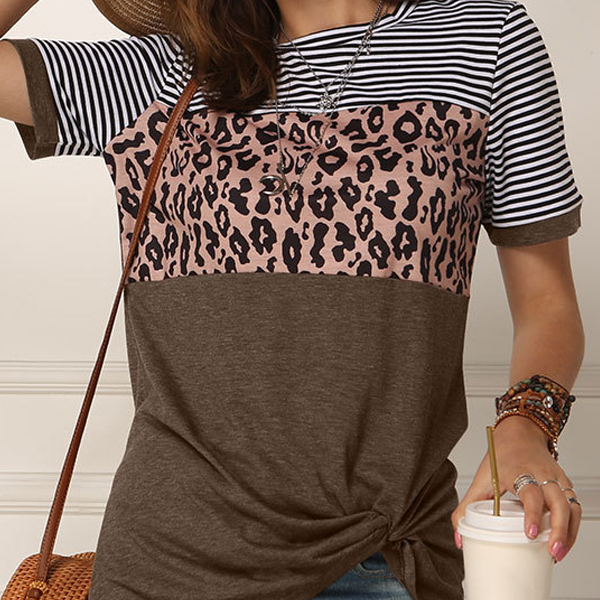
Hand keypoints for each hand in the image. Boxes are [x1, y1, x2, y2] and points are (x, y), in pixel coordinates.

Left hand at [451, 415, 582, 561]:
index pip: (530, 493)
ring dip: (569, 531)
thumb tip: (458, 536)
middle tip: (552, 550)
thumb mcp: (481, 478)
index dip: (532, 514)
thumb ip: (466, 507)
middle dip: (559, 529)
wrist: (519, 432)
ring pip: (571, 505)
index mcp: (518, 471)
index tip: (530, 534)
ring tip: (558, 551)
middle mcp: (540, 473)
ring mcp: (555, 478)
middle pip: (558, 501)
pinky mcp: (564, 483)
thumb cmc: (501, 455)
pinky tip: (563, 540)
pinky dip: (573, 525)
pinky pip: (575, 505)